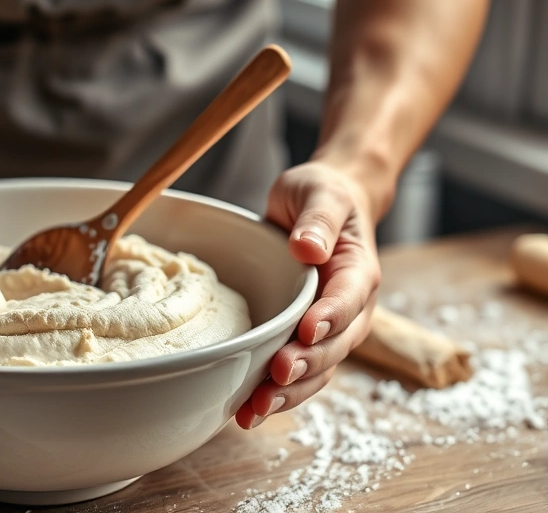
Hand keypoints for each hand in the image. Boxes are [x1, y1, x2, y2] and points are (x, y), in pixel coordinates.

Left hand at [235, 161, 381, 428]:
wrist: (321, 205)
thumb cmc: (321, 195)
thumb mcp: (320, 194)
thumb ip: (317, 220)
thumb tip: (308, 247)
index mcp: (358, 272)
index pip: (349, 299)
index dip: (330, 318)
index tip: (307, 330)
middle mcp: (350, 309)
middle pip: (335, 346)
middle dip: (306, 364)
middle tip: (276, 375)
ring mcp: (330, 329)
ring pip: (319, 370)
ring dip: (290, 393)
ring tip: (256, 408)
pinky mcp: (306, 339)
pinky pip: (300, 373)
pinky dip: (279, 394)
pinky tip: (249, 411)